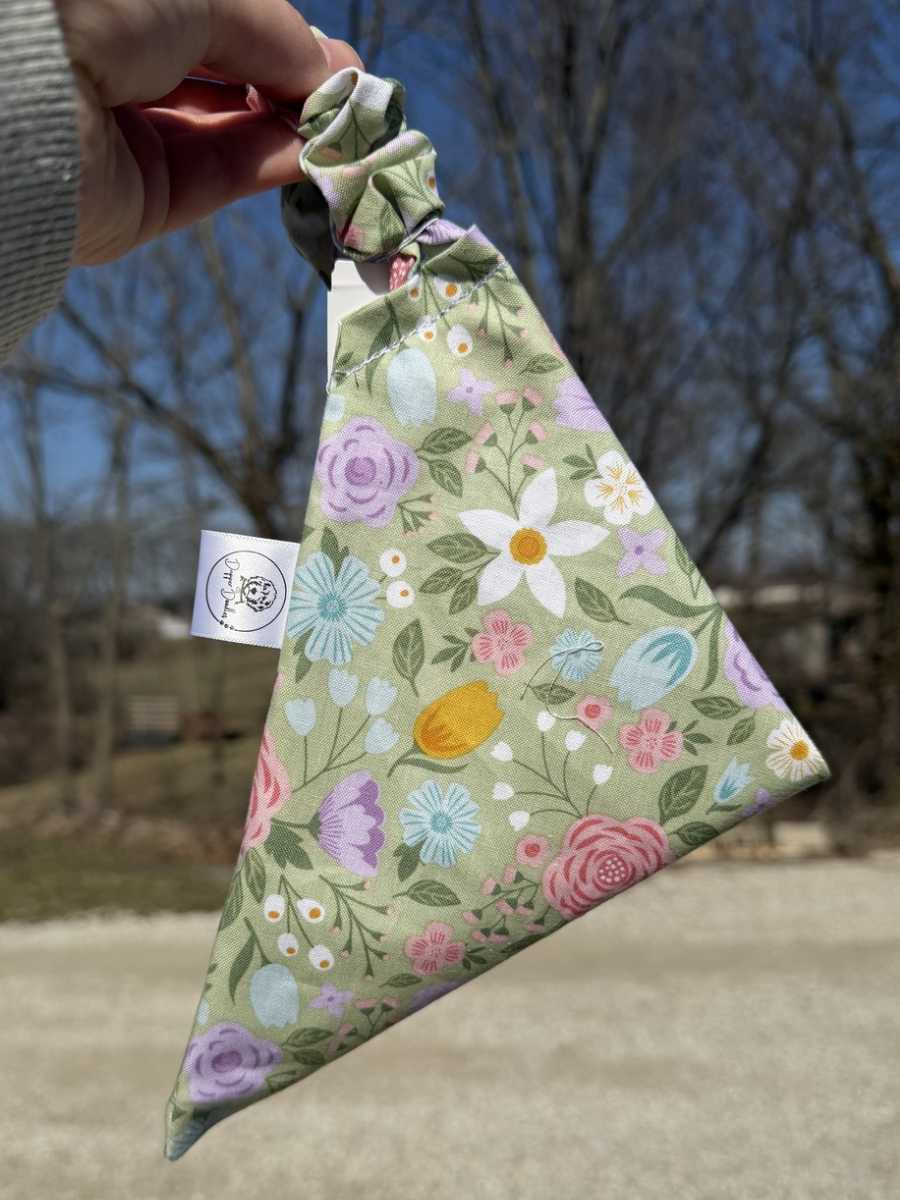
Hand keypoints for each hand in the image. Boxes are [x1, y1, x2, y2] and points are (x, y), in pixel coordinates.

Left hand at [55, 0, 361, 264]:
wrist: (26, 87)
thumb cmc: (101, 5)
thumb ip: (273, 34)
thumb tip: (330, 73)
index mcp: (122, 12)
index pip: (217, 26)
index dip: (282, 42)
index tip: (341, 63)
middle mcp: (118, 67)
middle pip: (227, 82)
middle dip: (294, 87)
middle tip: (356, 99)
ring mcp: (129, 137)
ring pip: (229, 134)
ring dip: (294, 129)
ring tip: (350, 129)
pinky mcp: (139, 200)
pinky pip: (217, 177)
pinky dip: (271, 163)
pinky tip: (317, 153)